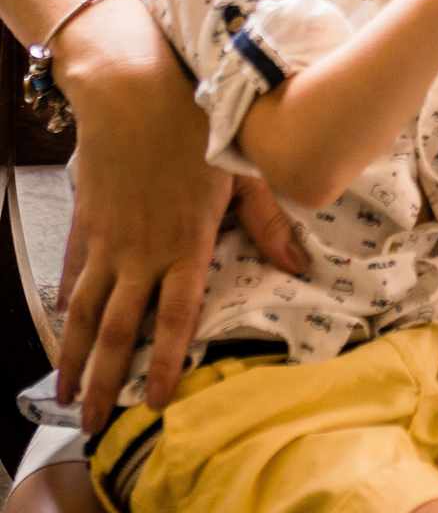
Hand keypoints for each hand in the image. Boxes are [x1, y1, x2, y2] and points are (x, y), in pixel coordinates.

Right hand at [57, 56, 308, 430]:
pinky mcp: (87, 221)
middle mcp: (141, 252)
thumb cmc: (197, 124)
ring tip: (64, 394)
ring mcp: (108, 239)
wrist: (132, 87)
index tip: (153, 405)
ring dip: (73, 357)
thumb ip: (267, 223)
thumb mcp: (242, 170)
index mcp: (185, 243)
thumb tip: (299, 265)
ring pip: (85, 312)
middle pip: (117, 330)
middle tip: (92, 425)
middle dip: (102, 382)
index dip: (162, 366)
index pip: (173, 320)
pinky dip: (66, 306)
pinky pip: (73, 274)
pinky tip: (63, 329)